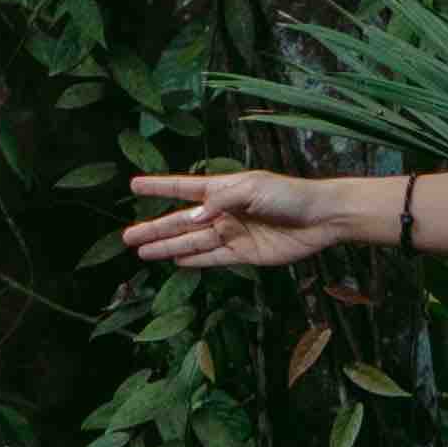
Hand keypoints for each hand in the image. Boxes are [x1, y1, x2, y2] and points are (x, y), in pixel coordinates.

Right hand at [123, 168, 359, 269]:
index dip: (158, 188)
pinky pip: (213, 258)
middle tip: (126, 236)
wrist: (320, 217)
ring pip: (191, 242)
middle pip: (180, 222)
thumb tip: (191, 218)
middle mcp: (222, 212)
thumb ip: (220, 201)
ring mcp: (232, 234)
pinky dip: (194, 260)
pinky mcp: (244, 254)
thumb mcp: (252, 189)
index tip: (133, 185)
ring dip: (167, 247)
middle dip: (154, 228)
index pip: (183, 189)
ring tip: (141, 251)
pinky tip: (175, 261)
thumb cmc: (288, 195)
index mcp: (222, 190)